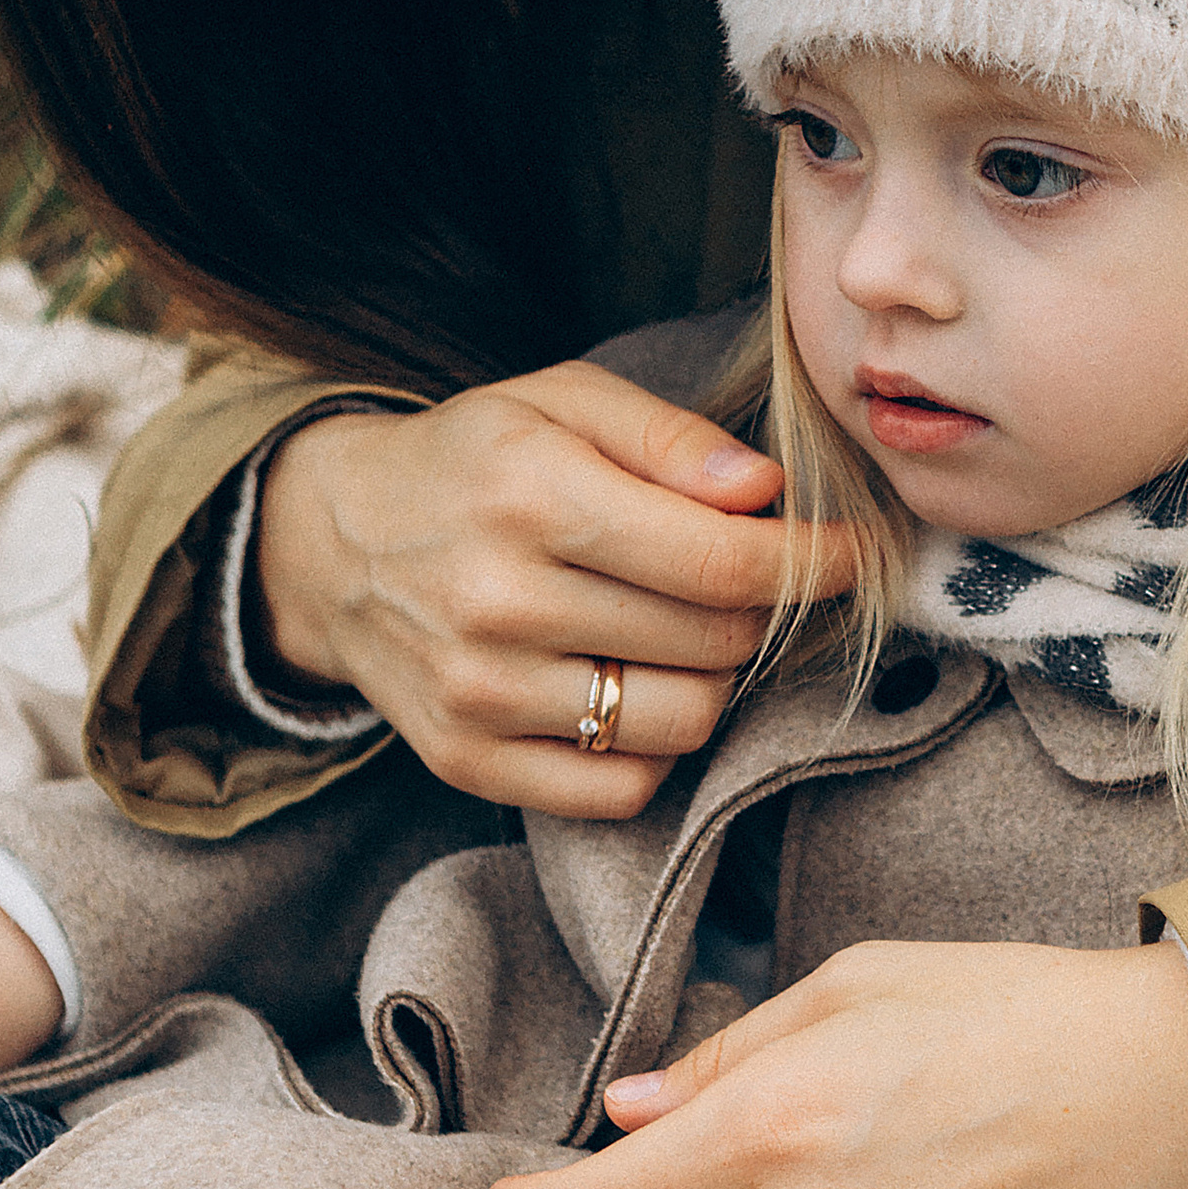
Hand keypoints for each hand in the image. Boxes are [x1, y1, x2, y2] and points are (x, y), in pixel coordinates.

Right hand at [253, 364, 854, 818]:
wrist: (330, 544)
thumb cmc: (471, 463)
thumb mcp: (560, 402)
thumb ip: (670, 437)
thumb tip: (766, 494)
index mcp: (531, 496)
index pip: (723, 563)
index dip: (815, 565)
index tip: (857, 557)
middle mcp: (500, 602)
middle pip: (714, 644)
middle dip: (762, 614)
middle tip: (746, 584)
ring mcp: (480, 693)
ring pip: (682, 722)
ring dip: (712, 680)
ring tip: (681, 634)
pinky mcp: (468, 760)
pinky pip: (623, 786)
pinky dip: (654, 744)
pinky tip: (630, 687)